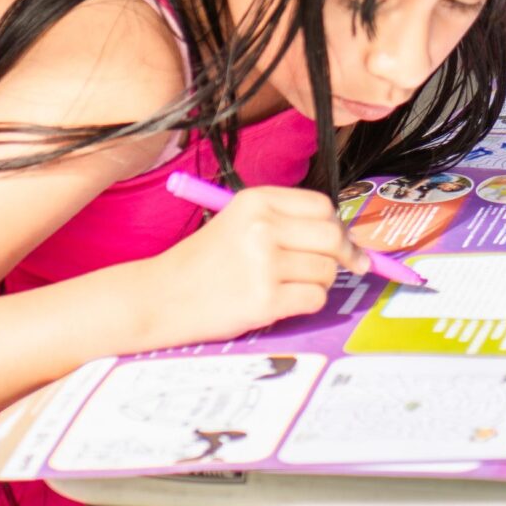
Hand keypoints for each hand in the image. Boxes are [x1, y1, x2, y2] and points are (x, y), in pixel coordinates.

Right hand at [138, 186, 368, 347]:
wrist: (158, 297)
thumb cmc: (203, 263)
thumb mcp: (239, 223)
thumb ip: (286, 222)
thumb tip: (346, 238)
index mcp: (256, 201)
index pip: (323, 206)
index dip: (337, 226)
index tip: (342, 241)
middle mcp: (261, 227)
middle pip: (333, 237)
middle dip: (345, 255)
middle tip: (348, 266)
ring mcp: (263, 264)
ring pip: (327, 271)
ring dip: (319, 282)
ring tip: (290, 286)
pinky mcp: (264, 300)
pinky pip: (315, 299)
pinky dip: (307, 304)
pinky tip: (283, 302)